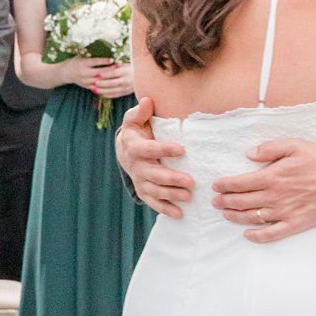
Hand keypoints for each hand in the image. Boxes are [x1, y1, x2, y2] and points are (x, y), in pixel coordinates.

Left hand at [86, 59, 133, 99]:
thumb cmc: (133, 67)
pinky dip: (108, 95)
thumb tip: (108, 65)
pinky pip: (116, 95)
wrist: (145, 76)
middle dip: (101, 84)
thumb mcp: (127, 64)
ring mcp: (127, 88)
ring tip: (93, 90)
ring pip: (113, 90)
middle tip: (92, 83)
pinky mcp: (127, 92)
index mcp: (126, 71)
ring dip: (102, 90)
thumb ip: (118, 65)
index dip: (104, 74)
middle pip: (112, 83)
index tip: (96, 74)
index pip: (114, 73)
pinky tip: (100, 94)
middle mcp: (127, 80)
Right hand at [115, 96, 192, 216]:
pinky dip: (164, 209)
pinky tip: (179, 214)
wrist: (125, 149)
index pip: (148, 149)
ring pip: (154, 190)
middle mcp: (135, 165)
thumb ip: (141, 111)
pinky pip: (153, 201)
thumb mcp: (135, 119)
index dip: (163, 149)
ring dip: (171, 195)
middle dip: (171, 178)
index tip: (182, 149)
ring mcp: (139, 180)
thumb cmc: (137, 130)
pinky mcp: (143, 190)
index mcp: (134, 146)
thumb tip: (147, 101)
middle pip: (153, 174)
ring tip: (189, 197)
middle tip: (190, 181)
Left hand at [214, 138, 315, 242]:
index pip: (240, 183)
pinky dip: (257, 236)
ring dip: (235, 216)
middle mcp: (274, 197)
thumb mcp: (294, 145)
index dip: (224, 185)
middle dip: (224, 201)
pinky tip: (247, 235)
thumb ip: (269, 149)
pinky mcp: (294, 224)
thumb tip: (248, 154)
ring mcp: (283, 212)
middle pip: (241, 201)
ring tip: (226, 214)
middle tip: (215, 201)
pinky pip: (271, 234)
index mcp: (272, 177)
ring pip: (252, 217)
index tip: (216, 185)